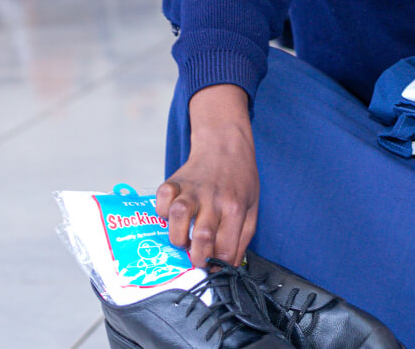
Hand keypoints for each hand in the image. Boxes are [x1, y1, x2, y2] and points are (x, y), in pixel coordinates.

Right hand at [156, 84, 259, 266]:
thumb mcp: (252, 207)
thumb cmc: (239, 179)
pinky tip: (171, 215)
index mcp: (235, 208)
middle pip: (202, 237)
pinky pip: (161, 199)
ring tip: (184, 239)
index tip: (214, 269)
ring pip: (178, 217)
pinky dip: (161, 211)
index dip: (218, 266)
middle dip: (197, 258)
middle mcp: (214, 199)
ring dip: (178, 236)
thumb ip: (242, 238)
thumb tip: (229, 266)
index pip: (225, 247)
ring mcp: (192, 189)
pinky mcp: (175, 181)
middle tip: (198, 260)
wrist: (225, 145)